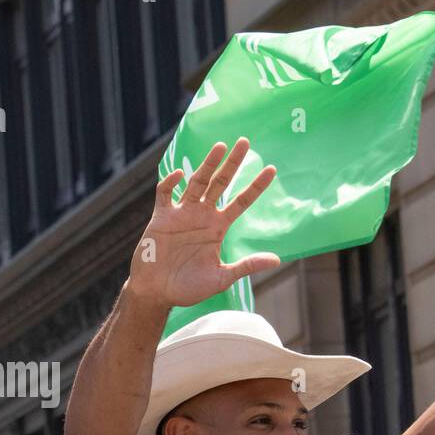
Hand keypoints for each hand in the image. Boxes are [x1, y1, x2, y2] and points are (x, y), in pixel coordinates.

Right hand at [129, 139, 279, 307]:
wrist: (157, 293)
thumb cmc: (188, 288)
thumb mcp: (222, 278)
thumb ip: (247, 266)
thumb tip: (277, 260)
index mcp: (218, 228)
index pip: (241, 201)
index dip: (255, 186)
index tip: (271, 170)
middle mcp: (202, 216)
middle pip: (220, 183)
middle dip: (232, 163)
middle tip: (245, 141)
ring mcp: (181, 214)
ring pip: (196, 182)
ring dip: (207, 164)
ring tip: (220, 146)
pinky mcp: (161, 217)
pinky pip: (165, 193)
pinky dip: (171, 183)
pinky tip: (181, 175)